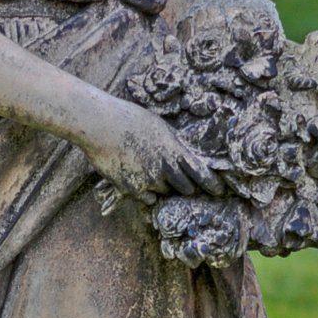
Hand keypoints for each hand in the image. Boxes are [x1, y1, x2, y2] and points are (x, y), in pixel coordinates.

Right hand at [79, 97, 222, 202]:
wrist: (99, 124)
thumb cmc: (127, 118)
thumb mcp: (158, 126)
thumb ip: (172, 144)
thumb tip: (182, 154)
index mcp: (173, 150)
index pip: (200, 172)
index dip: (211, 184)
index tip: (219, 191)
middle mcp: (164, 168)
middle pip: (185, 188)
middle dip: (185, 187)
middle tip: (183, 185)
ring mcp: (148, 180)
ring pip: (164, 192)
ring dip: (162, 187)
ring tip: (149, 172)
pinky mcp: (131, 189)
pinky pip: (148, 199)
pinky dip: (146, 193)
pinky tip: (138, 179)